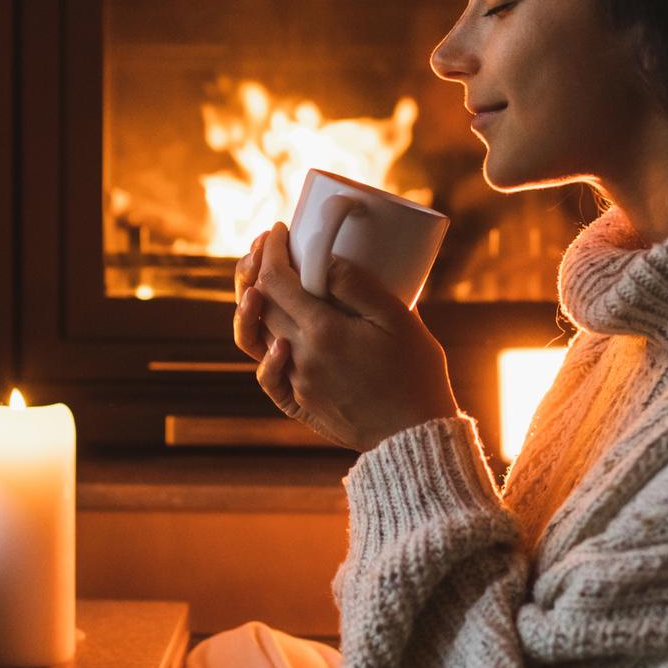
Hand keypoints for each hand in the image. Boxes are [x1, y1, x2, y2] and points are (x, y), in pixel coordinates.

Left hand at [230, 223, 459, 451]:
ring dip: (253, 306)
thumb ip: (358, 286)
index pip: (275, 281)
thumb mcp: (398, 320)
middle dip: (259, 269)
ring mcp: (296, 382)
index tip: (280, 230)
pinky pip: (267, 374)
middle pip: (260, 305)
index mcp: (322, 332)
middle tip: (271, 247)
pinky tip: (274, 336)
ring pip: (256, 337)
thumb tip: (324, 258)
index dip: (271, 251)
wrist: (413, 437)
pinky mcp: (300, 403)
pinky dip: (264, 350)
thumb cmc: (415, 374)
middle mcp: (299, 357)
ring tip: (260, 284)